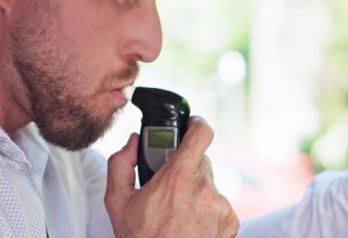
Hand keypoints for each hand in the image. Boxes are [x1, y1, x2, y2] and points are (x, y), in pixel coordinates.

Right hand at [104, 116, 238, 237]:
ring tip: (177, 211)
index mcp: (178, 178)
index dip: (197, 124)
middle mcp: (204, 188)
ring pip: (209, 183)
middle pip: (200, 160)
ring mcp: (220, 205)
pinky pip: (219, 202)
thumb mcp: (117, 201)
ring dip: (195, 189)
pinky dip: (207, 208)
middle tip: (168, 185)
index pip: (201, 134)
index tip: (191, 124)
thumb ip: (121, 163)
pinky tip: (189, 223)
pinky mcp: (230, 220)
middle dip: (185, 167)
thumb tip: (133, 142)